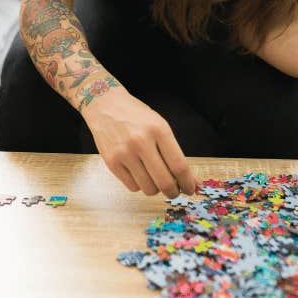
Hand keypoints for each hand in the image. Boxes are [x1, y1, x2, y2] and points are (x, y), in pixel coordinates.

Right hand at [80, 87, 200, 197]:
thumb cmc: (136, 116)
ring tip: (154, 178)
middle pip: (164, 181)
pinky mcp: (111, 162)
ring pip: (148, 188)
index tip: (190, 189)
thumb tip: (191, 179)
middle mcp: (141, 142)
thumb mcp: (160, 126)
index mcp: (159, 130)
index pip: (178, 165)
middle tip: (175, 191)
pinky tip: (139, 173)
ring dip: (155, 189)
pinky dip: (139, 185)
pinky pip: (132, 187)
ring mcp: (125, 153)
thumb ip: (174, 152)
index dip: (187, 182)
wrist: (106, 105)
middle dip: (173, 192)